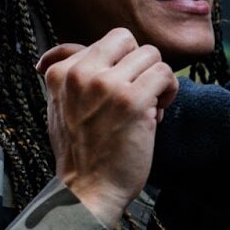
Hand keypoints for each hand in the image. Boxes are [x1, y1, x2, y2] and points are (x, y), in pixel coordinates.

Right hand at [38, 30, 177, 225]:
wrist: (88, 190)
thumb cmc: (81, 153)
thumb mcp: (59, 107)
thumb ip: (68, 75)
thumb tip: (70, 48)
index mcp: (60, 72)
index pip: (104, 42)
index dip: (120, 65)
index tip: (117, 92)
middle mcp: (80, 73)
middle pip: (126, 39)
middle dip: (138, 64)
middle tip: (137, 92)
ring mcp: (106, 85)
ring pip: (150, 54)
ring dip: (156, 80)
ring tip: (148, 106)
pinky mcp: (132, 100)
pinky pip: (165, 73)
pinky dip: (169, 91)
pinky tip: (158, 113)